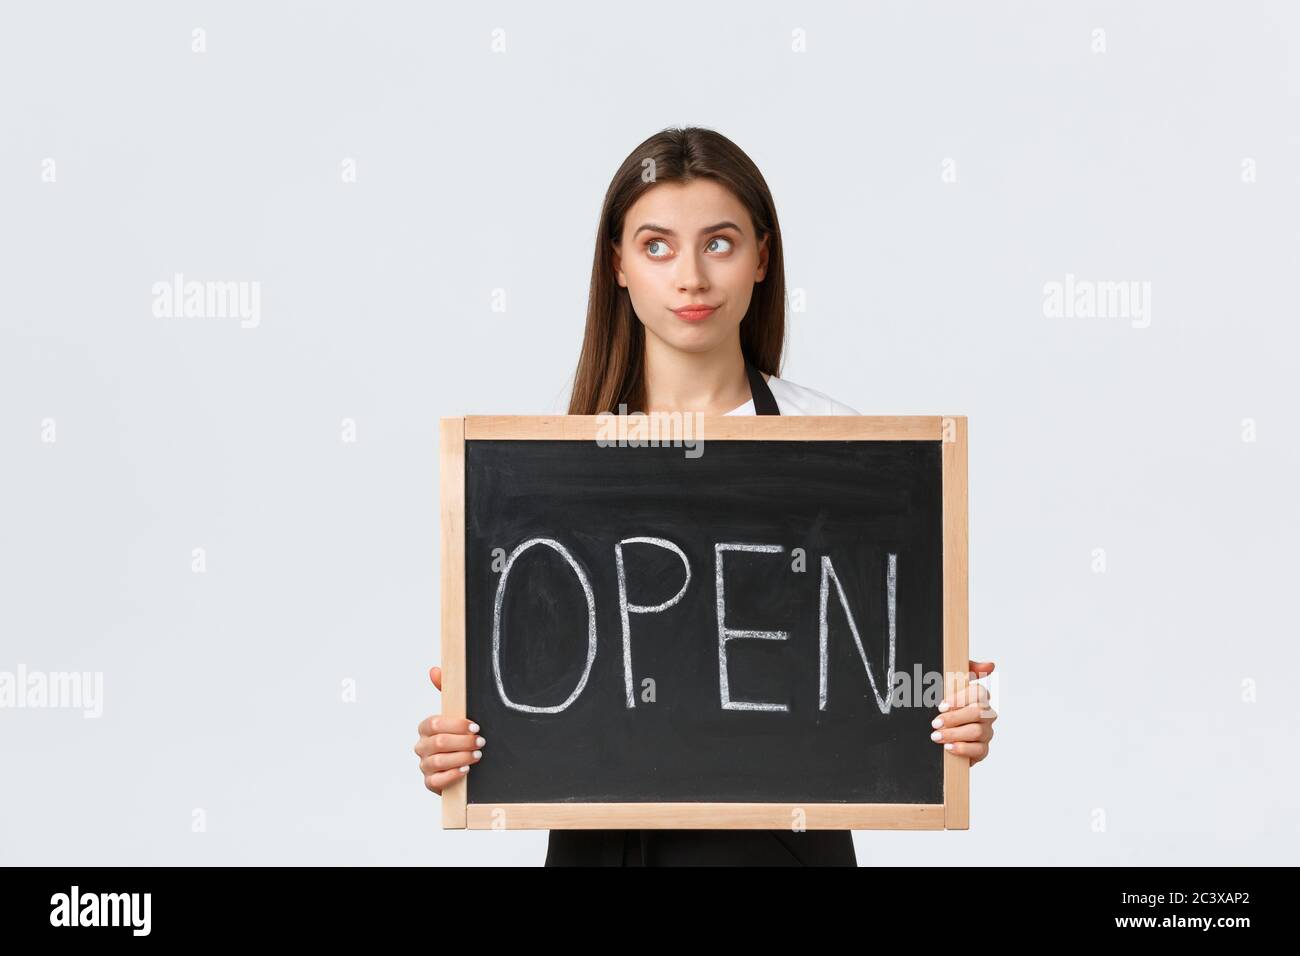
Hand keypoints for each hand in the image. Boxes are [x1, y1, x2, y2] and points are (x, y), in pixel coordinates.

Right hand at [414, 665, 484, 794]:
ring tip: (478, 754)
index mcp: (426, 727)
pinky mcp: (430, 782)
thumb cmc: (460, 735)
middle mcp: (422, 746)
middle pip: (438, 742)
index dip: (456, 725)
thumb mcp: (457, 713)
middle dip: (462, 741)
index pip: (434, 723)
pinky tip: (467, 770)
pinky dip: (453, 774)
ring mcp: (424, 765)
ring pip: (438, 761)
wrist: (467, 763)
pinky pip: (437, 780)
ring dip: (461, 757)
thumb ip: (446, 691)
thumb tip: (434, 670)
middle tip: (481, 742)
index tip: (475, 726)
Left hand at [929, 660, 995, 765]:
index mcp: (978, 697)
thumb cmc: (944, 707)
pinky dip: (963, 749)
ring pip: (977, 731)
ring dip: (954, 734)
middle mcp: (986, 714)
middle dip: (954, 718)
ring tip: (936, 736)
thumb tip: (990, 665)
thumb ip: (966, 670)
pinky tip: (949, 747)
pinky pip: (980, 750)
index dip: (960, 699)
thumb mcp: (948, 685)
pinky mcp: (982, 749)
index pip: (979, 692)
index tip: (941, 706)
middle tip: (935, 723)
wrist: (935, 732)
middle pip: (978, 712)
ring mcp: (986, 732)